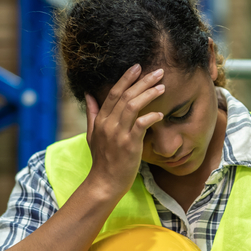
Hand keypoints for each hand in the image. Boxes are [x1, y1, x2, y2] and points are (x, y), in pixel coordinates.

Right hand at [83, 65, 164, 198]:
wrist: (105, 182)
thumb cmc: (102, 160)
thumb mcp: (91, 134)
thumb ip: (92, 113)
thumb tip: (88, 94)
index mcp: (100, 120)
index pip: (113, 93)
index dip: (126, 78)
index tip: (138, 67)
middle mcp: (108, 124)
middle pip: (125, 95)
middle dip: (142, 81)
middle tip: (158, 72)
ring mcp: (118, 134)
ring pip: (133, 106)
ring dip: (149, 94)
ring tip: (162, 86)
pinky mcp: (129, 145)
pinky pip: (141, 124)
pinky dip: (151, 116)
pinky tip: (161, 113)